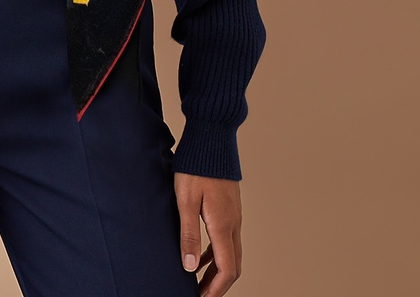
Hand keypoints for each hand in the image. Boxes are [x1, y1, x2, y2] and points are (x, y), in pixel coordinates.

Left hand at [174, 172, 242, 295]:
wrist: (211, 137)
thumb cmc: (195, 166)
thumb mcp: (185, 200)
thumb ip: (188, 234)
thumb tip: (190, 267)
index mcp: (223, 224)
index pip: (226, 269)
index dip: (215, 289)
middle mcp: (233, 222)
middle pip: (232, 264)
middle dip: (217, 284)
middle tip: (200, 294)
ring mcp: (234, 214)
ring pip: (230, 251)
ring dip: (217, 269)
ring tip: (198, 280)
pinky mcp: (229, 206)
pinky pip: (227, 238)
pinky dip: (216, 252)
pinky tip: (201, 253)